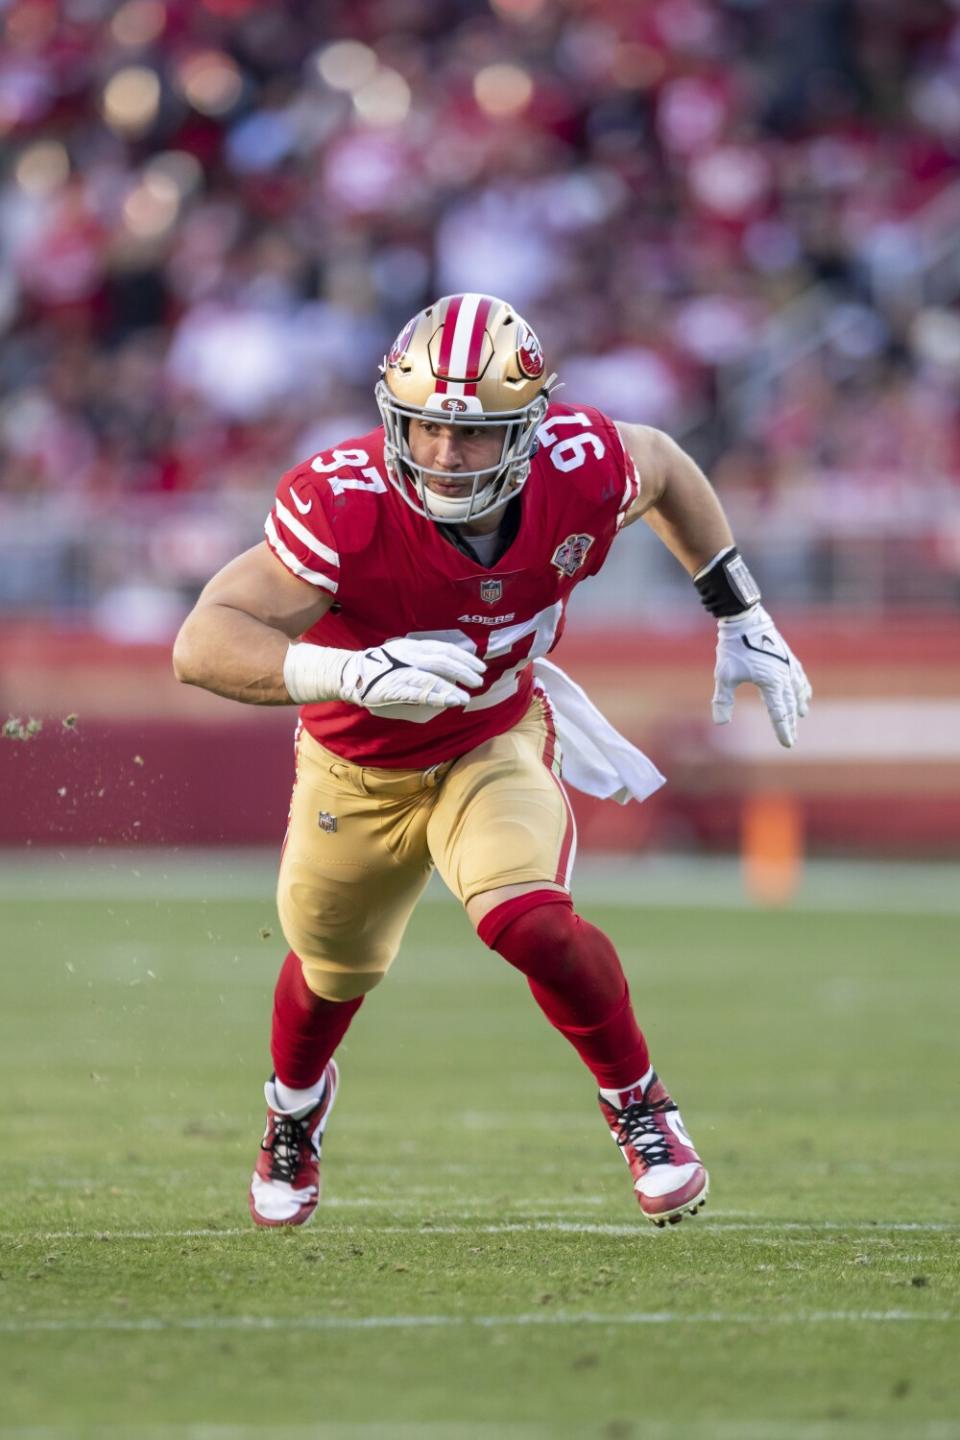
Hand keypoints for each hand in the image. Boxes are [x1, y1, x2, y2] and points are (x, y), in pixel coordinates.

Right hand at [341, 637, 485, 711]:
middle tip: (479, 681)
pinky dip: (435, 697)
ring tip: (465, 698)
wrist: (350, 674)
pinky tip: (449, 702)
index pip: (444, 648)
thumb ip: (424, 665)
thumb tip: (449, 678)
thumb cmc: (380, 668)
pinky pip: (417, 693)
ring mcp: (401, 671)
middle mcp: (409, 655)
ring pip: (431, 677)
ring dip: (451, 688)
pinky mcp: (394, 688)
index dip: (464, 657)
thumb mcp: (403, 658)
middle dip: (463, 671)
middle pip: (442, 661)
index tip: (480, 666)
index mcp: (413, 646)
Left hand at [712, 605, 811, 747]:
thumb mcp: (724, 675)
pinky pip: (799, 676)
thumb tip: (720, 722)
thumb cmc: (733, 647)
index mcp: (771, 683)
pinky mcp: (787, 656)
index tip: (787, 744)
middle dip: (790, 722)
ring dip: (799, 703)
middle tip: (791, 737)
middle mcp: (784, 676)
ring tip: (802, 714)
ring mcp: (788, 665)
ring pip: (798, 690)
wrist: (745, 619)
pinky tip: (803, 689)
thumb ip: (723, 700)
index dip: (783, 730)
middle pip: (790, 704)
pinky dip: (802, 686)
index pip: (779, 713)